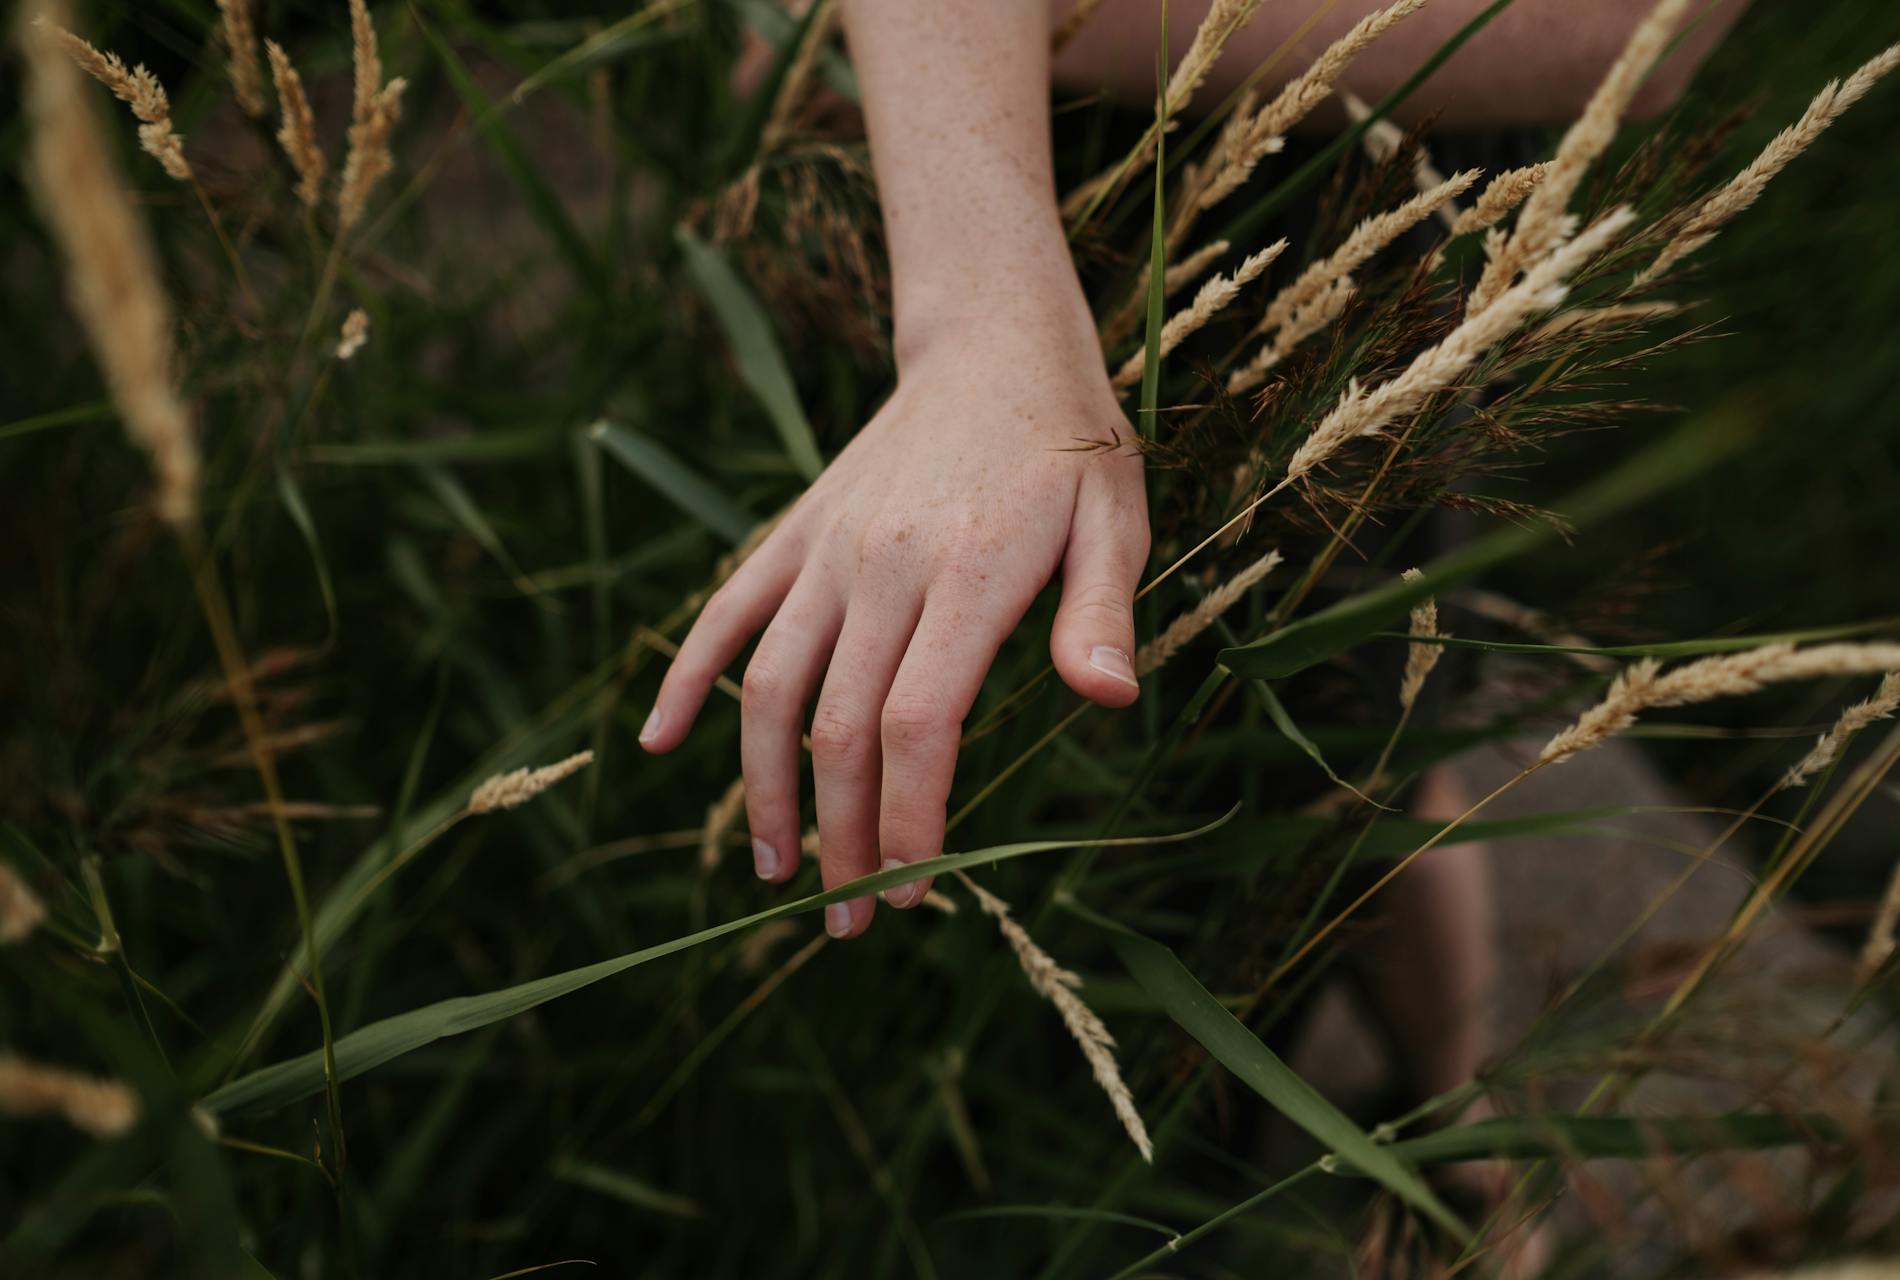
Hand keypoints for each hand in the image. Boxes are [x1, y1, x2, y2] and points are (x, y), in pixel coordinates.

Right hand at [639, 304, 1148, 937]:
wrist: (993, 351)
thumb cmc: (1070, 453)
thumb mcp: (1116, 523)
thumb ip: (1103, 615)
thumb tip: (1110, 701)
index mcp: (966, 575)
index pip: (917, 724)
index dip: (906, 818)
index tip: (911, 889)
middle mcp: (881, 567)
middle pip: (838, 728)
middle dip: (840, 837)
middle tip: (849, 921)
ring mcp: (827, 550)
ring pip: (771, 684)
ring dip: (764, 788)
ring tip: (774, 873)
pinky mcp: (796, 533)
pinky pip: (726, 611)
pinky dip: (689, 676)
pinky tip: (661, 741)